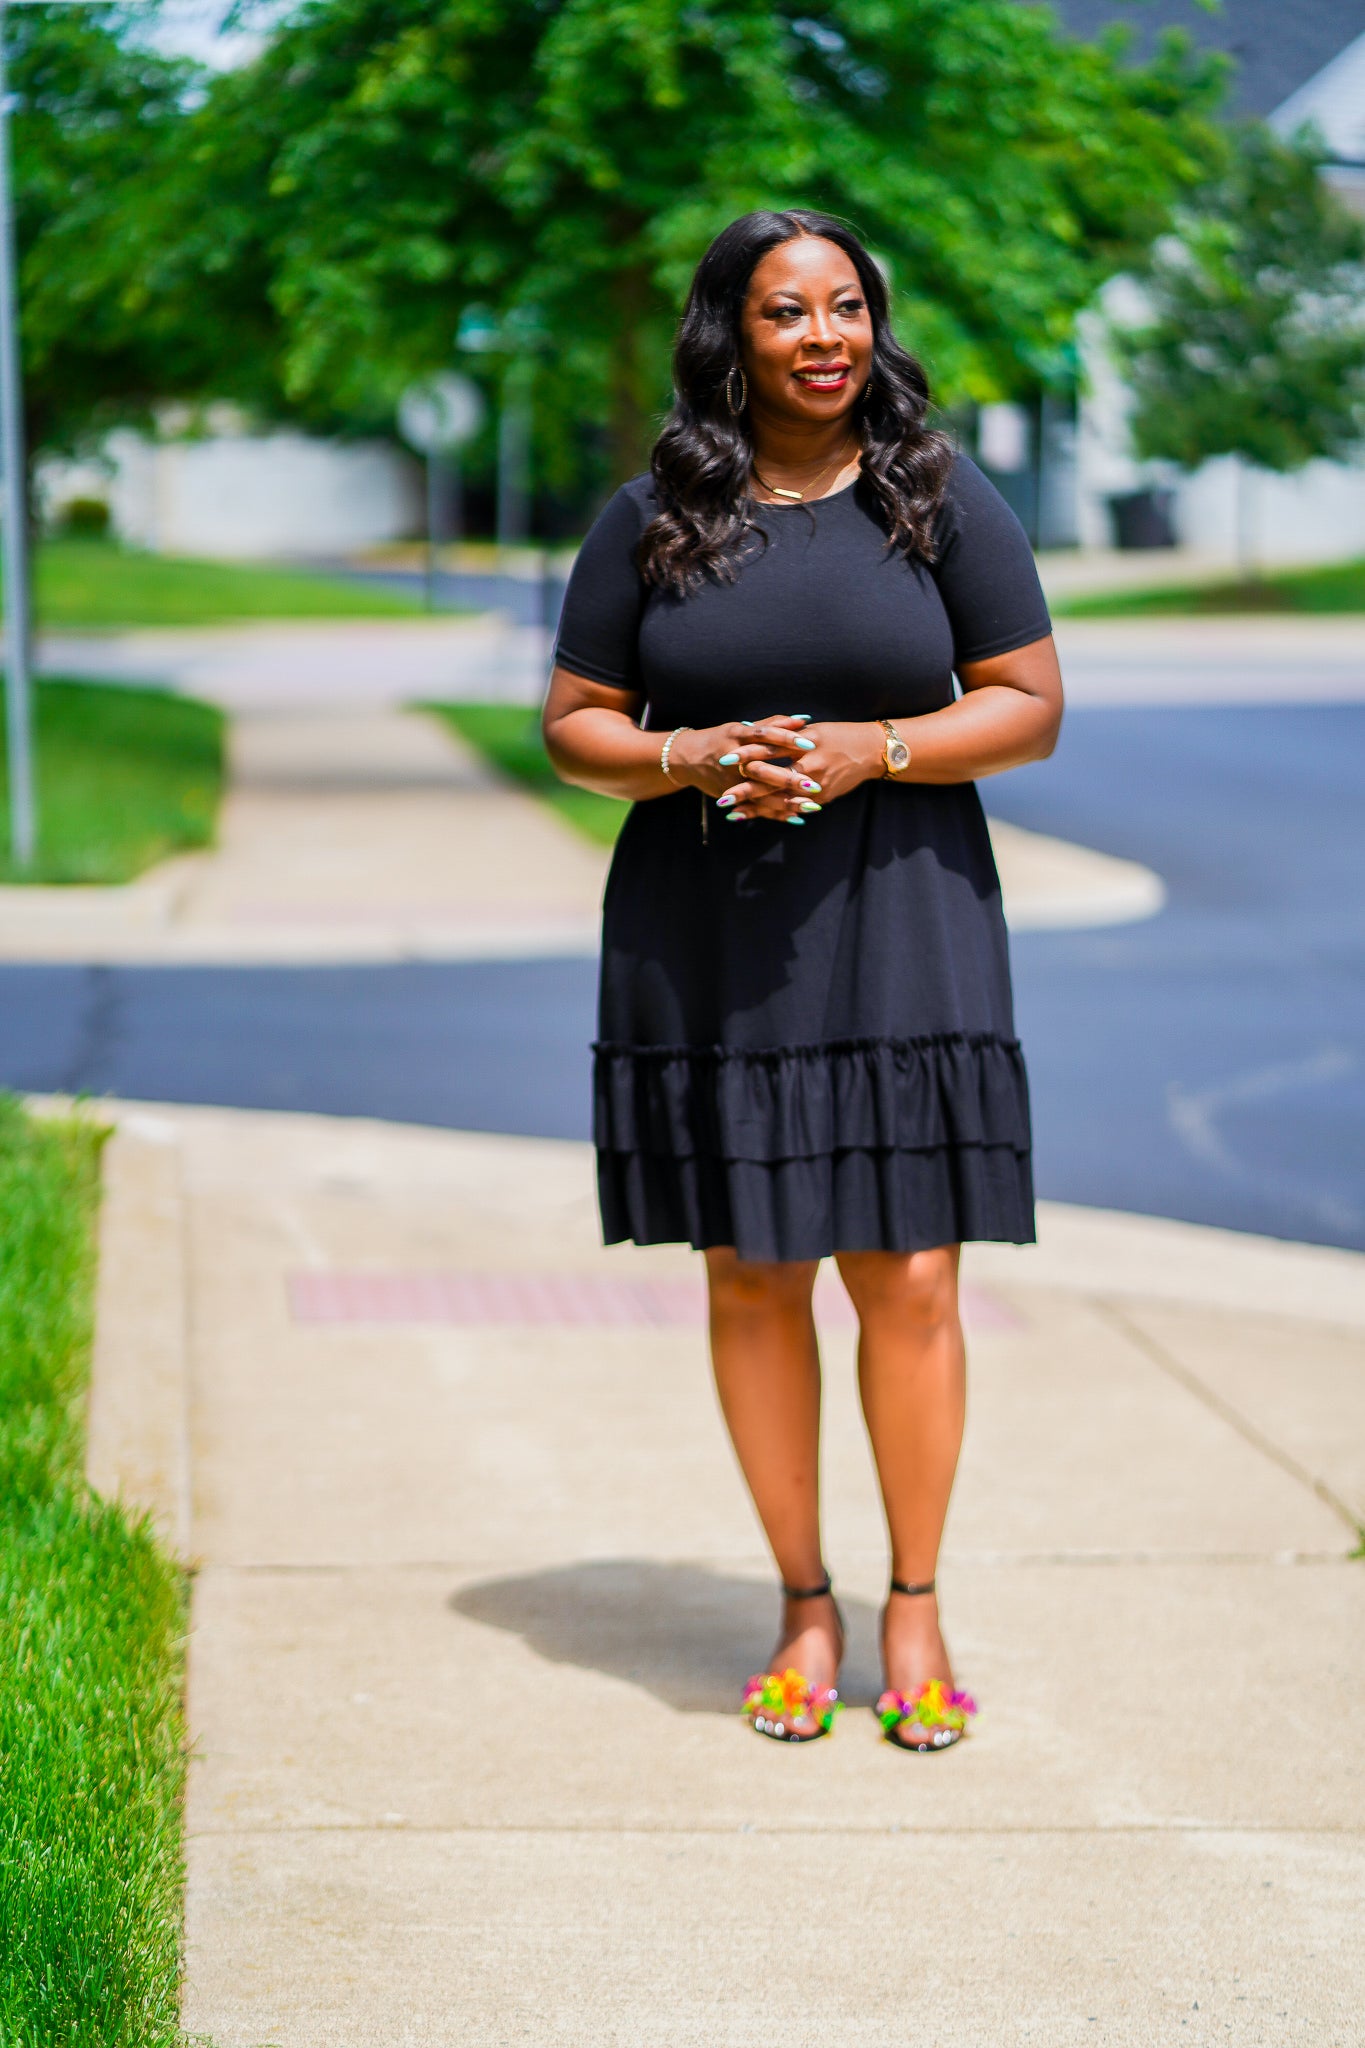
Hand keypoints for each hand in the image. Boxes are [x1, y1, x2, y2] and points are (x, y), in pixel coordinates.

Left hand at [712, 719, 885, 821]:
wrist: (872, 752)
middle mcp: (809, 766)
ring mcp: (816, 785)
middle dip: (745, 790)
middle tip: (722, 798)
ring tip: (733, 814)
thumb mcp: (814, 730)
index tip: (724, 759)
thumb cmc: (841, 736)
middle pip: (771, 780)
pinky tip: (759, 818)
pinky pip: (795, 808)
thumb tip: (757, 734)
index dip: (746, 754)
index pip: (769, 749)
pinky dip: (776, 814)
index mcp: (804, 744)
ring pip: (781, 800)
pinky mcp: (822, 798)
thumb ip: (787, 735)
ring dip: (756, 809)